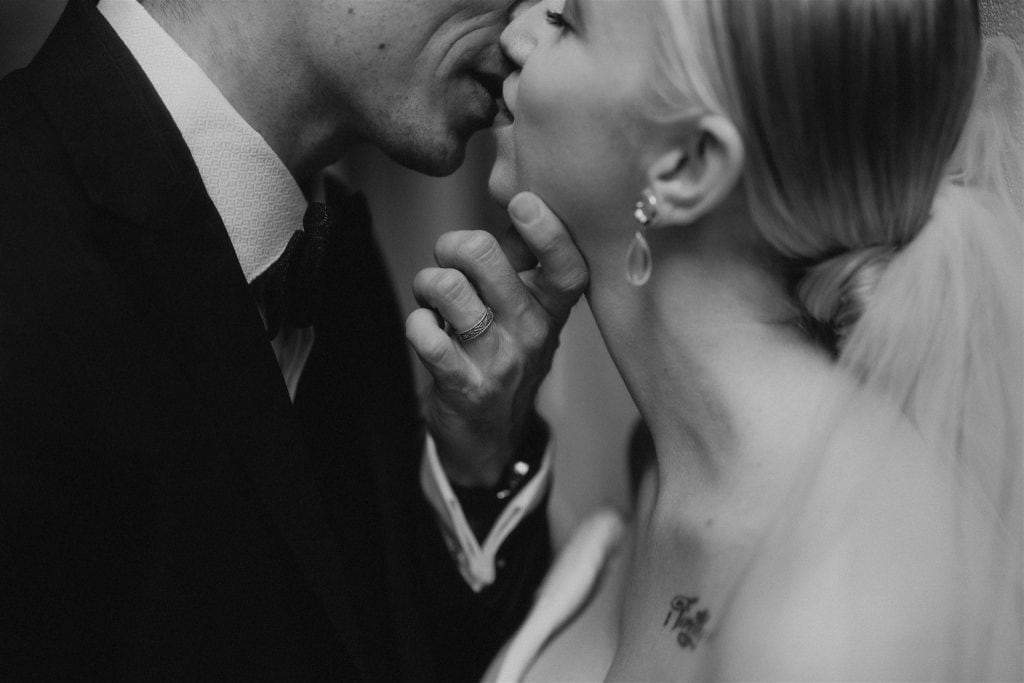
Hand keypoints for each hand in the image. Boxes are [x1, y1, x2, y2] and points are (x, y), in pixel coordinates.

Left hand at [406, 192, 586, 486]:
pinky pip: (427, 336)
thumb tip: (515, 200)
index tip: (521, 202)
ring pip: (448, 288)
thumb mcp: (527, 315)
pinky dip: (415, 323)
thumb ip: (521, 263)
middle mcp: (533, 333)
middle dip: (451, 247)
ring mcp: (501, 361)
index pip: (567, 267)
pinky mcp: (466, 385)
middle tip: (448, 263)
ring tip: (432, 299)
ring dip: (427, 284)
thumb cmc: (502, 358)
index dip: (547, 231)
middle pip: (484, 256)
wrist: (490, 437)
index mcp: (552, 309)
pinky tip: (424, 329)